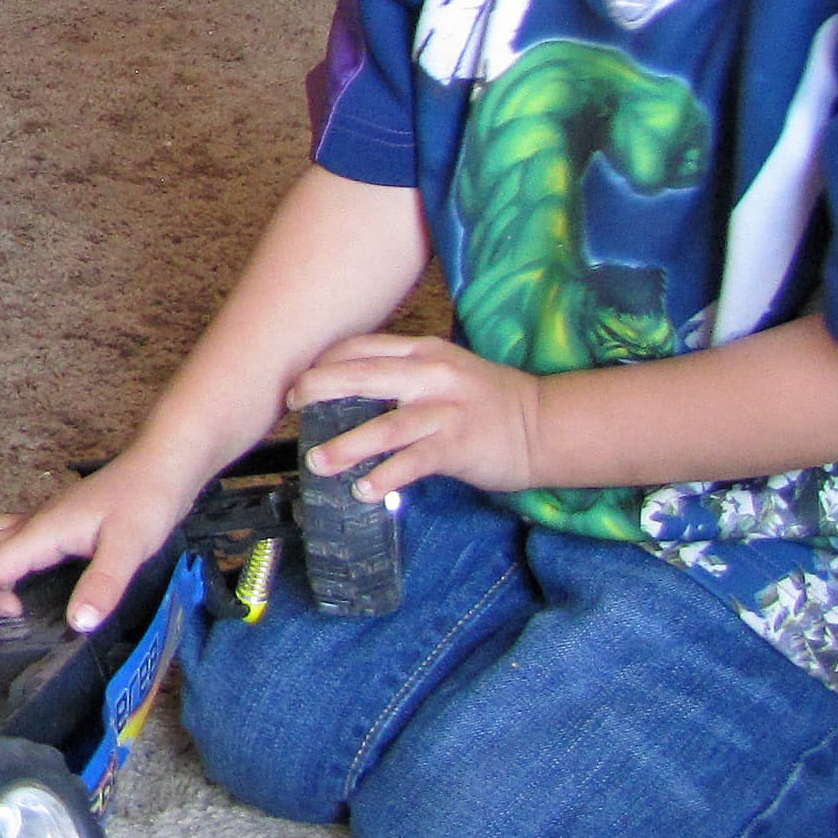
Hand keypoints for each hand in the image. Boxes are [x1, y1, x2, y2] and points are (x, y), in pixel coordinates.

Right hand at [0, 455, 203, 651]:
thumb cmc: (146, 499)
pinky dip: (3, 565)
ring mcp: (42, 522)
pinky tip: (31, 584)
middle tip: (6, 623)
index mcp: (42, 532)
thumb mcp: (131, 546)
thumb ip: (103, 585)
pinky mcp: (54, 523)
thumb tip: (78, 624)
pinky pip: (9, 541)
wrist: (161, 466)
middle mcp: (33, 525)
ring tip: (13, 605)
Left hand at [289, 333, 551, 499]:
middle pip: (362, 375)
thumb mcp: (444, 372)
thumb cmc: (487, 401)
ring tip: (318, 463)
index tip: (298, 379)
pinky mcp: (458, 445)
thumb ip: (402, 375)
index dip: (324, 360)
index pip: (362, 346)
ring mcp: (445, 410)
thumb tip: (347, 391)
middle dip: (319, 388)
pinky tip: (365, 491)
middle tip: (291, 404)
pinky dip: (385, 477)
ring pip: (385, 425)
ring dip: (346, 446)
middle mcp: (431, 374)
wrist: (546, 424)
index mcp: (423, 352)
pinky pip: (413, 462)